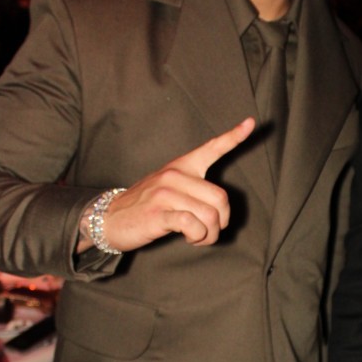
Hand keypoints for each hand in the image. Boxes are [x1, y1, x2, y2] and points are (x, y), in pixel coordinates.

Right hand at [78, 117, 255, 252]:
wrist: (110, 218)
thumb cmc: (146, 206)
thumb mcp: (169, 189)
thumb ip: (194, 191)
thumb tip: (220, 211)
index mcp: (182, 166)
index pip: (211, 148)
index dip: (233, 137)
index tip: (251, 122)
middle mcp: (175, 175)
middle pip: (220, 198)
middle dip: (221, 222)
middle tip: (208, 232)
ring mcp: (166, 193)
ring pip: (210, 215)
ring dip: (209, 234)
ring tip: (198, 237)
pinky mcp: (159, 213)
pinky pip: (193, 225)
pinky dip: (197, 237)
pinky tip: (189, 238)